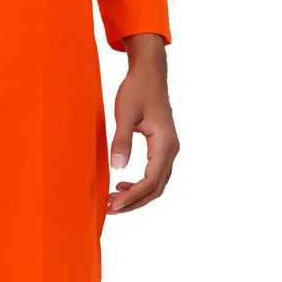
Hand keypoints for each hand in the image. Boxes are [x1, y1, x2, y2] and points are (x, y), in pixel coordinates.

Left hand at [106, 32, 178, 215]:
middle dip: (134, 202)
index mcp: (165, 144)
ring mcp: (169, 149)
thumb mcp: (126, 113)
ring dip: (137, 195)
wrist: (150, 73)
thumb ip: (122, 140)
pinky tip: (122, 184)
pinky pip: (155, 173)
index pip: (150, 181)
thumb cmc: (137, 89)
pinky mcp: (162, 146)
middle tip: (110, 208)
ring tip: (114, 200)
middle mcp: (171, 150)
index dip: (132, 197)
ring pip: (156, 184)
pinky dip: (140, 185)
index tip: (113, 205)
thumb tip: (117, 168)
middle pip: (156, 188)